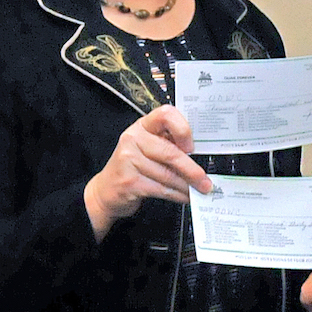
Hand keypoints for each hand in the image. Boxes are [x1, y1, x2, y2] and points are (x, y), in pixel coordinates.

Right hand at [83, 105, 212, 240]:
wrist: (105, 191)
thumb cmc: (132, 167)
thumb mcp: (148, 148)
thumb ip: (168, 144)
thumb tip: (200, 154)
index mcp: (142, 126)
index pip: (166, 114)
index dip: (183, 129)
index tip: (192, 146)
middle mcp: (133, 139)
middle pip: (171, 152)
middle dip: (192, 170)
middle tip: (205, 181)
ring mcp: (129, 160)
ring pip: (168, 175)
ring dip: (187, 186)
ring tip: (197, 191)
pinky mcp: (129, 181)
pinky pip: (162, 189)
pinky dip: (177, 195)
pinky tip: (184, 197)